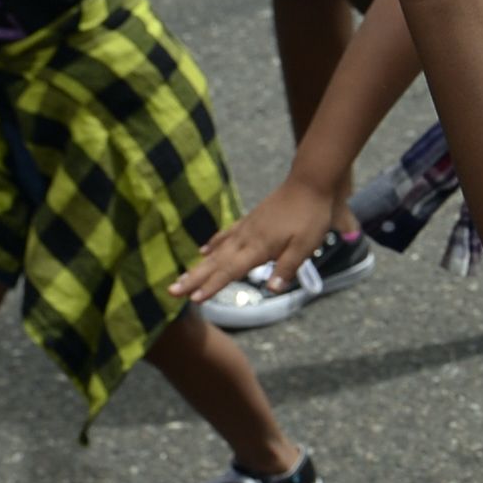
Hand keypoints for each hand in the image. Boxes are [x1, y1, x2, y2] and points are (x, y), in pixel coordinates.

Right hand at [180, 171, 359, 306]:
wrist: (309, 183)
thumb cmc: (310, 216)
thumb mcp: (306, 246)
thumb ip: (287, 267)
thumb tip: (272, 289)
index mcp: (258, 248)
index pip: (230, 271)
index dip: (212, 286)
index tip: (193, 299)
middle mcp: (246, 238)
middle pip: (215, 263)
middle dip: (193, 279)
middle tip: (171, 291)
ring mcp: (245, 228)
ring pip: (216, 251)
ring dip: (198, 266)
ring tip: (181, 278)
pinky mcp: (249, 220)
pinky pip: (225, 235)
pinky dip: (213, 244)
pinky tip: (204, 250)